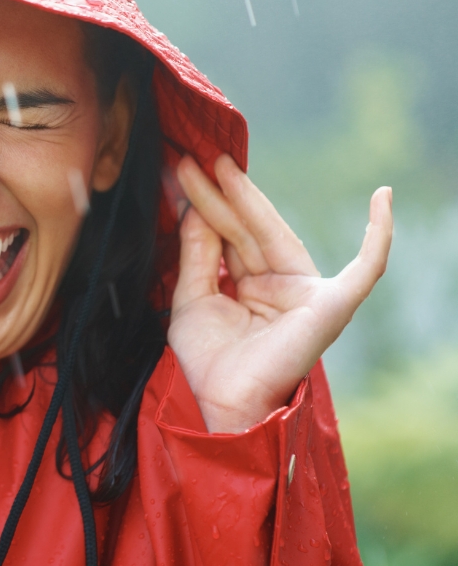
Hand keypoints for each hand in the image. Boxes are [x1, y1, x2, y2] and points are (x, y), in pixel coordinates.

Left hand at [168, 154, 392, 432]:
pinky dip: (379, 236)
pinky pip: (365, 269)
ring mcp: (305, 293)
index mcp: (251, 286)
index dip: (207, 204)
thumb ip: (197, 254)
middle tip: (194, 160)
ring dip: (247, 199)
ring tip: (219, 165)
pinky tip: (383, 198)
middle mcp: (280, 285)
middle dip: (220, 195)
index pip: (228, 236)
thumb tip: (195, 208)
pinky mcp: (330, 307)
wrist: (222, 404)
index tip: (183, 172)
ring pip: (276, 235)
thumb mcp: (192, 297)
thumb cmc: (210, 361)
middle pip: (247, 229)